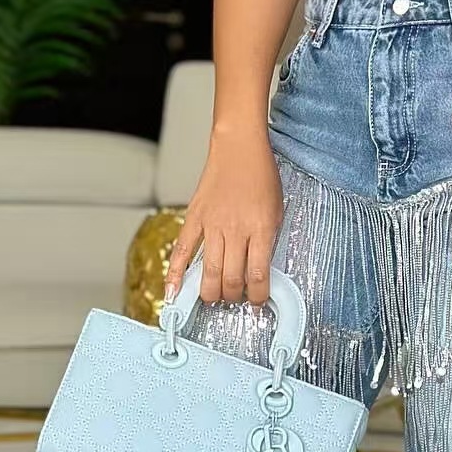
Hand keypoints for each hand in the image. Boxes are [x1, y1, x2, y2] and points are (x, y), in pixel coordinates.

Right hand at [163, 127, 284, 306]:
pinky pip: (183, 251)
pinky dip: (176, 274)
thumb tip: (260, 269)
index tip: (258, 302)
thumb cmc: (261, 176)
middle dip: (233, 297)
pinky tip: (174, 291)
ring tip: (215, 298)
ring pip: (208, 271)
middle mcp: (236, 229)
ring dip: (211, 292)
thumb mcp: (277, 211)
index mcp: (260, 228)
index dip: (258, 296)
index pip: (259, 275)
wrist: (239, 149)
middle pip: (231, 279)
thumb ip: (268, 240)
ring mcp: (212, 225)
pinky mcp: (195, 218)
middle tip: (235, 299)